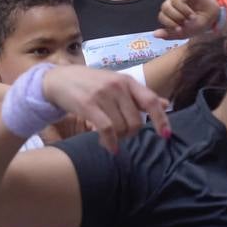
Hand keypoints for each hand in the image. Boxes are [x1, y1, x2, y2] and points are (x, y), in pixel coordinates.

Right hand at [40, 64, 171, 152]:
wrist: (59, 79)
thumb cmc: (91, 83)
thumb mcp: (117, 84)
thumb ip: (140, 96)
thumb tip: (167, 103)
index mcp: (127, 81)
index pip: (151, 100)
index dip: (161, 119)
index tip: (166, 136)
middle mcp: (117, 86)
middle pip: (136, 121)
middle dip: (130, 133)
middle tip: (121, 134)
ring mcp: (103, 94)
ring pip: (122, 127)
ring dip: (118, 138)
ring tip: (110, 136)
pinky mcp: (88, 105)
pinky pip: (107, 130)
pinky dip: (110, 143)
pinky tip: (109, 148)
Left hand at [155, 0, 222, 39]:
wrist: (213, 19)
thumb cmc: (197, 25)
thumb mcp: (184, 33)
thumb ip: (169, 34)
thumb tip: (154, 34)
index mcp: (169, 15)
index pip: (162, 16)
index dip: (169, 23)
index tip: (180, 29)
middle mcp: (172, 4)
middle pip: (165, 7)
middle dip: (176, 16)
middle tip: (186, 21)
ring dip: (183, 10)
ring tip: (192, 16)